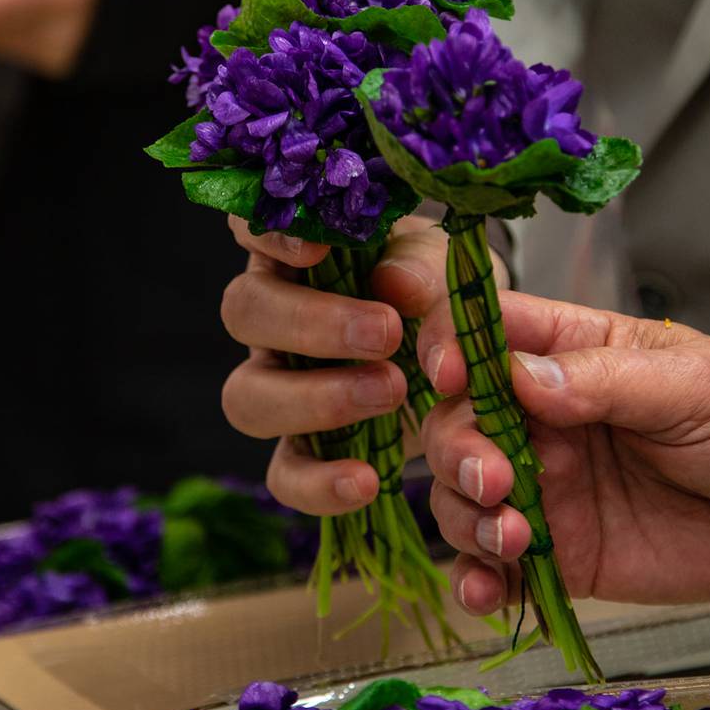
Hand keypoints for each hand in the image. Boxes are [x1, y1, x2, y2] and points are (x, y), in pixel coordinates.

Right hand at [219, 213, 507, 512]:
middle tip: (385, 332)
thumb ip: (421, 271)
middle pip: (244, 311)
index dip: (270, 234)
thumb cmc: (435, 288)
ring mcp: (276, 385)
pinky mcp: (302, 449)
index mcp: (294, 251)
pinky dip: (318, 484)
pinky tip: (366, 483)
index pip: (251, 225)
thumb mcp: (441, 264)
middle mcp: (271, 316)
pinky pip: (283, 474)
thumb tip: (396, 287)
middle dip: (311, 323)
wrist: (465, 353)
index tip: (317, 248)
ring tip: (391, 393)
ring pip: (247, 395)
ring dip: (315, 399)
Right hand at [418, 292, 709, 615]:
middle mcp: (541, 419)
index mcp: (570, 355)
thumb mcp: (692, 386)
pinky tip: (487, 591)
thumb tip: (521, 377)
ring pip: (460, 494)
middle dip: (456, 449)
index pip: (483, 332)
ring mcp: (545, 488)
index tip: (449, 376)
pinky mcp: (560, 553)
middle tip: (498, 479)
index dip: (448, 346)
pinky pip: (494, 566)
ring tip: (512, 539)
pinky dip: (476, 578)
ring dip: (464, 515)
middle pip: (454, 420)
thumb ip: (606, 382)